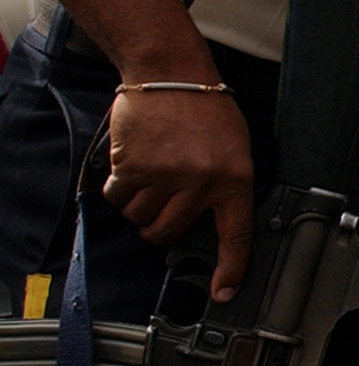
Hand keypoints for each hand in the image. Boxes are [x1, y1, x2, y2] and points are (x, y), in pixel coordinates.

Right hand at [101, 89, 253, 301]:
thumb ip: (223, 185)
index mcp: (235, 178)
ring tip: (152, 169)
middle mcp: (202, 181)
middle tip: (162, 199)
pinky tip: (132, 162)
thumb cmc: (204, 108)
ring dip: (138, 202)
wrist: (170, 72)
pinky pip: (116, 198)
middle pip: (167, 232)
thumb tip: (208, 223)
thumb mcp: (234, 146)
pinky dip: (118, 187)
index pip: (236, 234)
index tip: (223, 292)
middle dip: (158, 224)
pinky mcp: (134, 167)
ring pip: (139, 217)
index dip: (230, 269)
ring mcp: (167, 176)